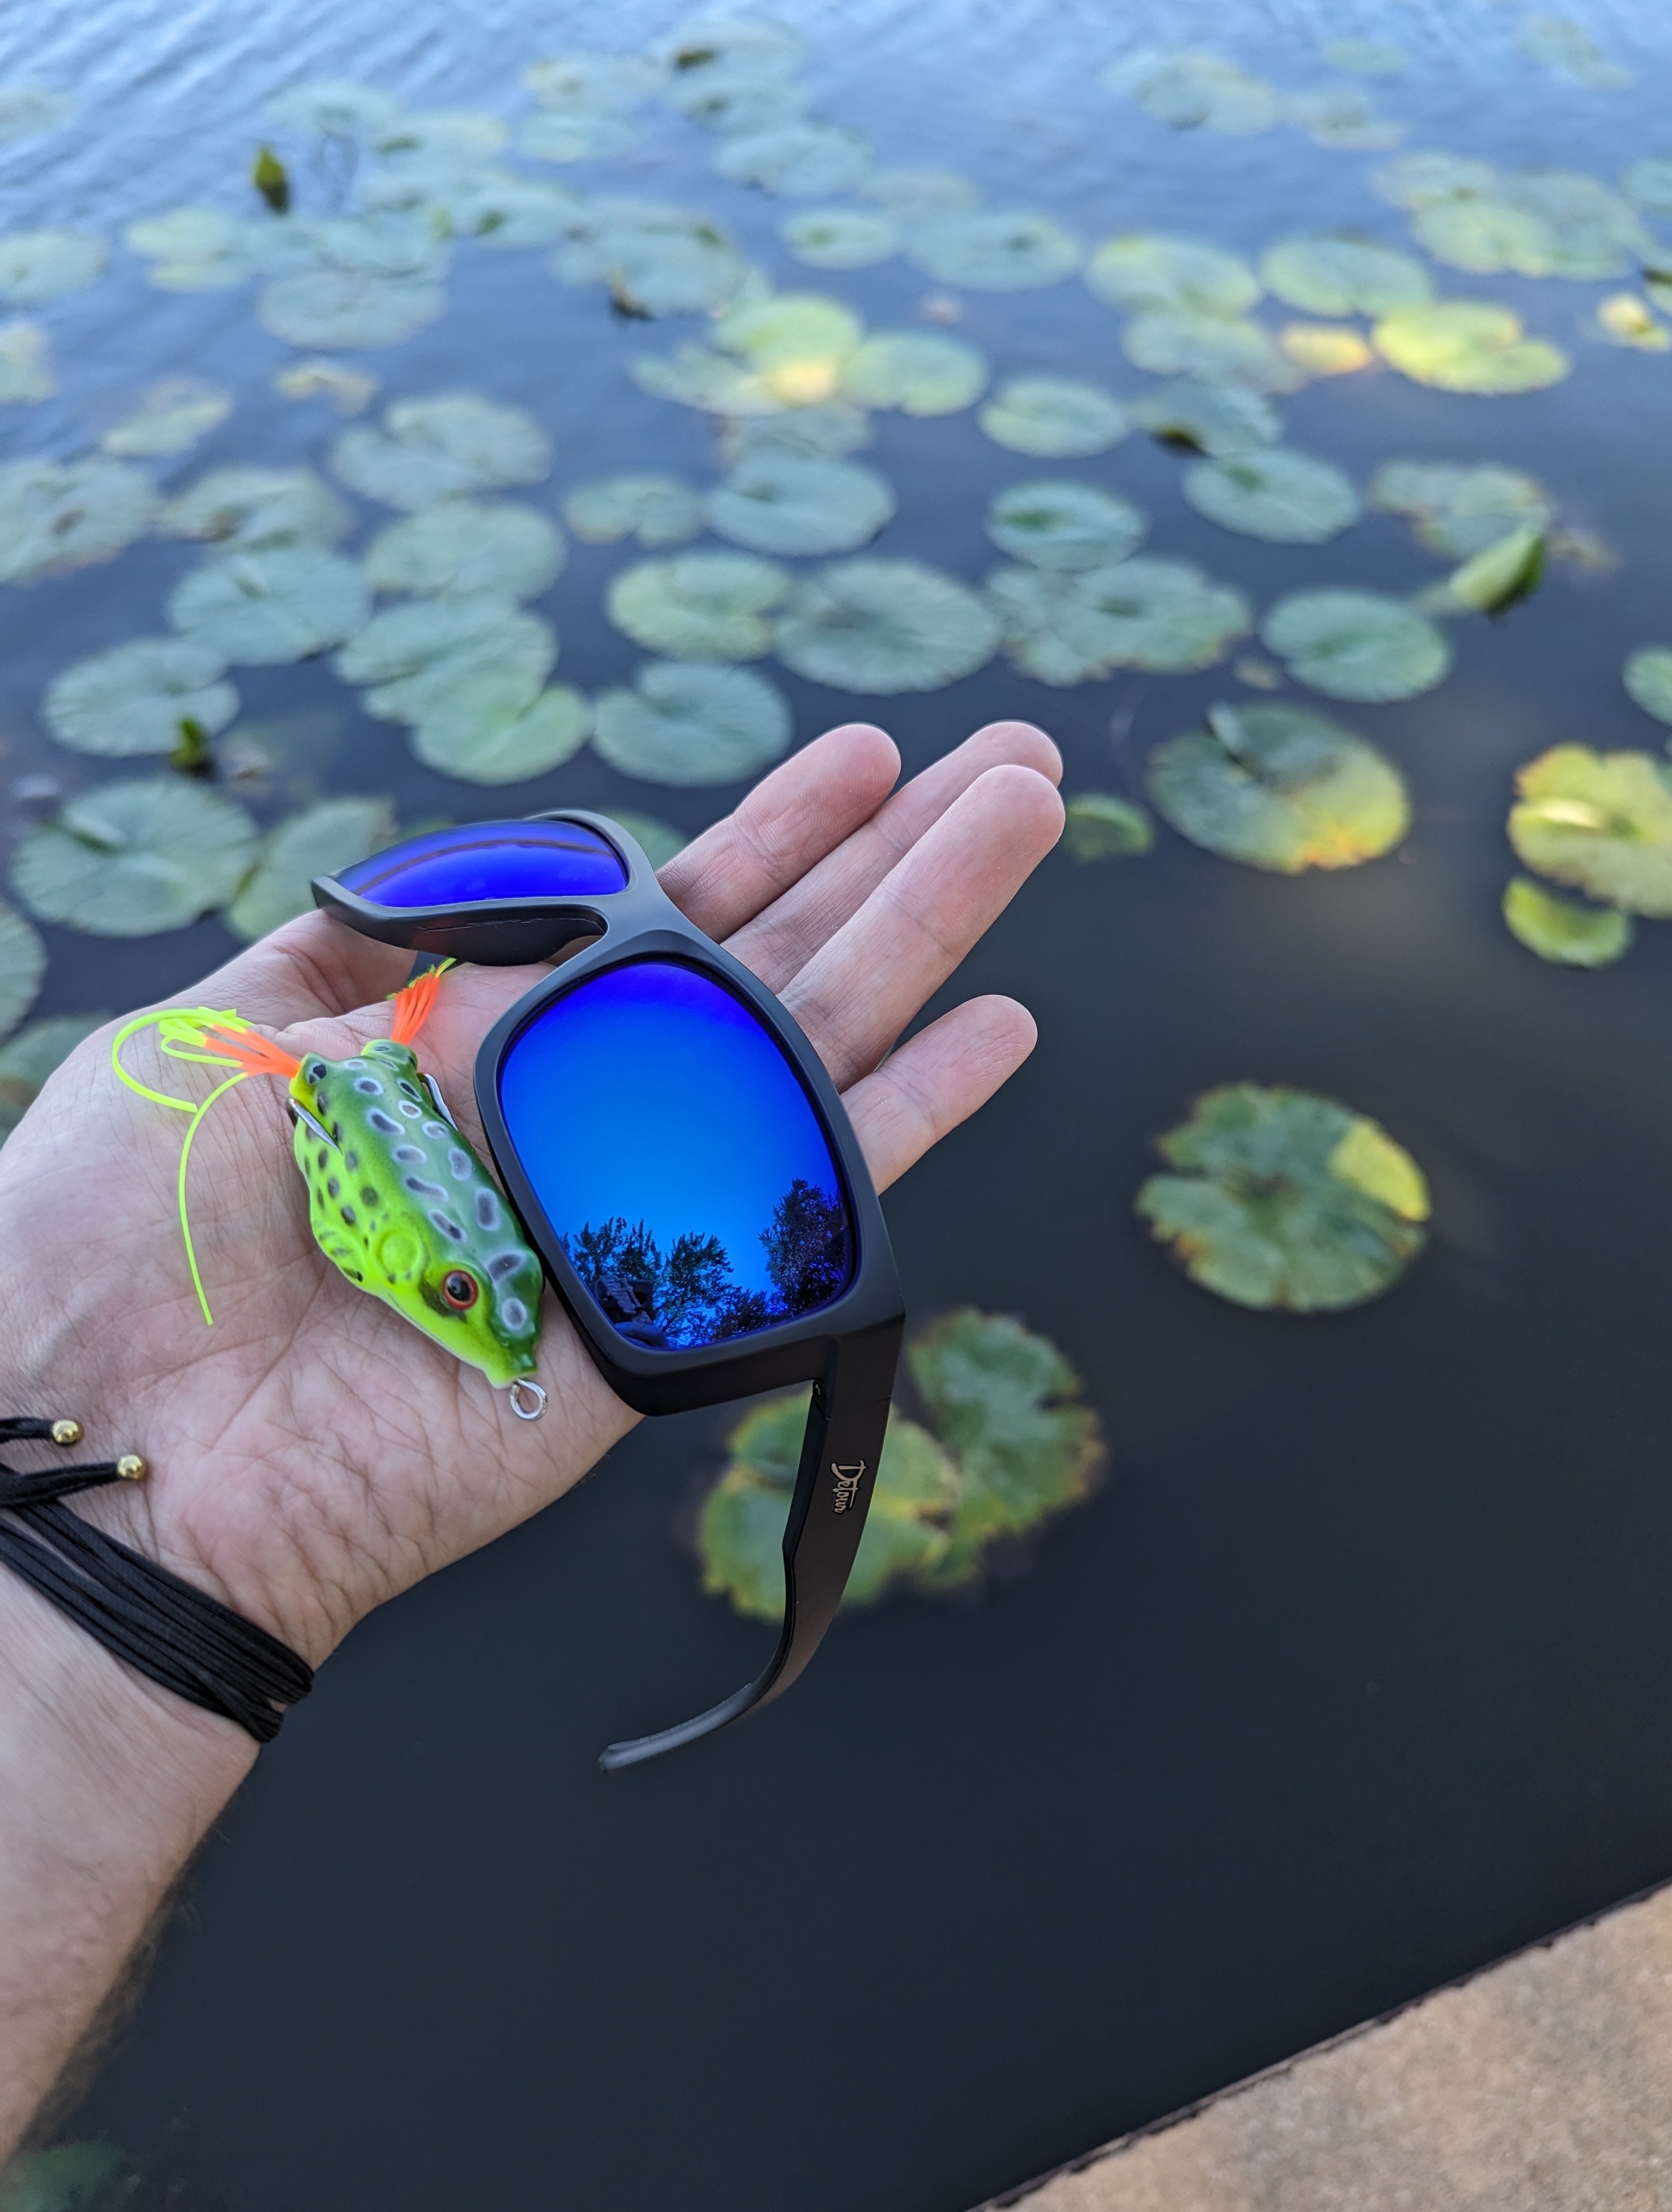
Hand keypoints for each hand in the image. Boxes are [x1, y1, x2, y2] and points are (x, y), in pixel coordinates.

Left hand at [0, 720, 1062, 1669]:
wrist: (102, 1453)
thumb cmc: (110, 1244)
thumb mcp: (208, 1036)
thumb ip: (358, 951)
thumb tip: (479, 880)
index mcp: (465, 1041)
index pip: (656, 918)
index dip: (768, 835)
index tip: (865, 758)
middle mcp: (565, 1115)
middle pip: (769, 961)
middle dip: (894, 854)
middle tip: (1017, 759)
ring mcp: (619, 1211)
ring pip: (812, 1044)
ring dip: (931, 926)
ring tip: (1030, 810)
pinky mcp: (651, 1320)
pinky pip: (801, 1201)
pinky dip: (908, 1115)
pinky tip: (999, 1028)